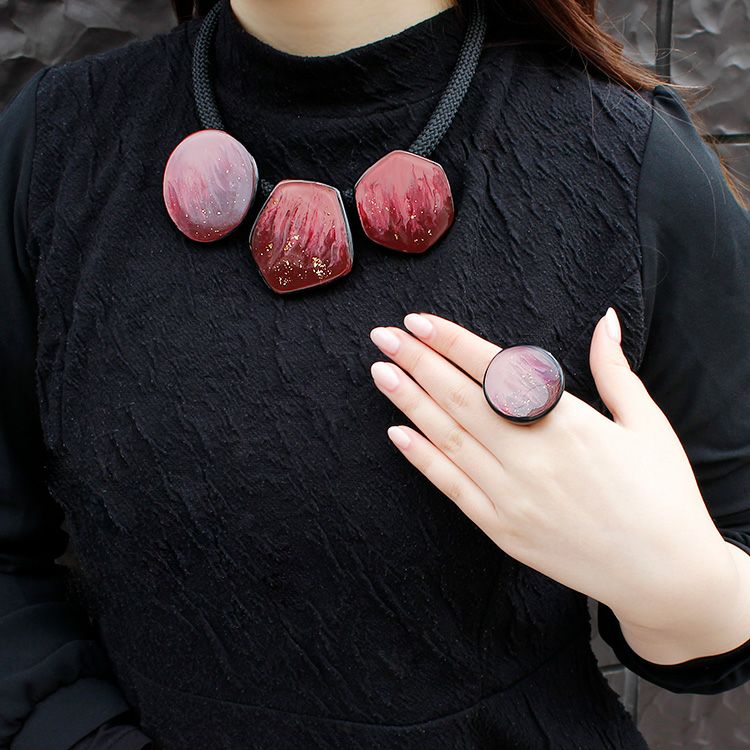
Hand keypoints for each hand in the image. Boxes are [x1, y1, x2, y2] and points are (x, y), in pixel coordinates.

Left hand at [367, 309, 735, 634]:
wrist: (665, 576)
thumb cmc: (661, 495)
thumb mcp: (647, 425)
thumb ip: (614, 370)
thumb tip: (606, 318)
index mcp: (569, 424)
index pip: (496, 372)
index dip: (453, 344)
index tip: (417, 322)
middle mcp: (533, 457)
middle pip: (461, 400)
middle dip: (418, 364)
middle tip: (383, 337)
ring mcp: (513, 496)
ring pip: (449, 439)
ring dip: (410, 403)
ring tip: (380, 372)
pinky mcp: (502, 528)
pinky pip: (452, 487)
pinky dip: (422, 459)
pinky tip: (396, 432)